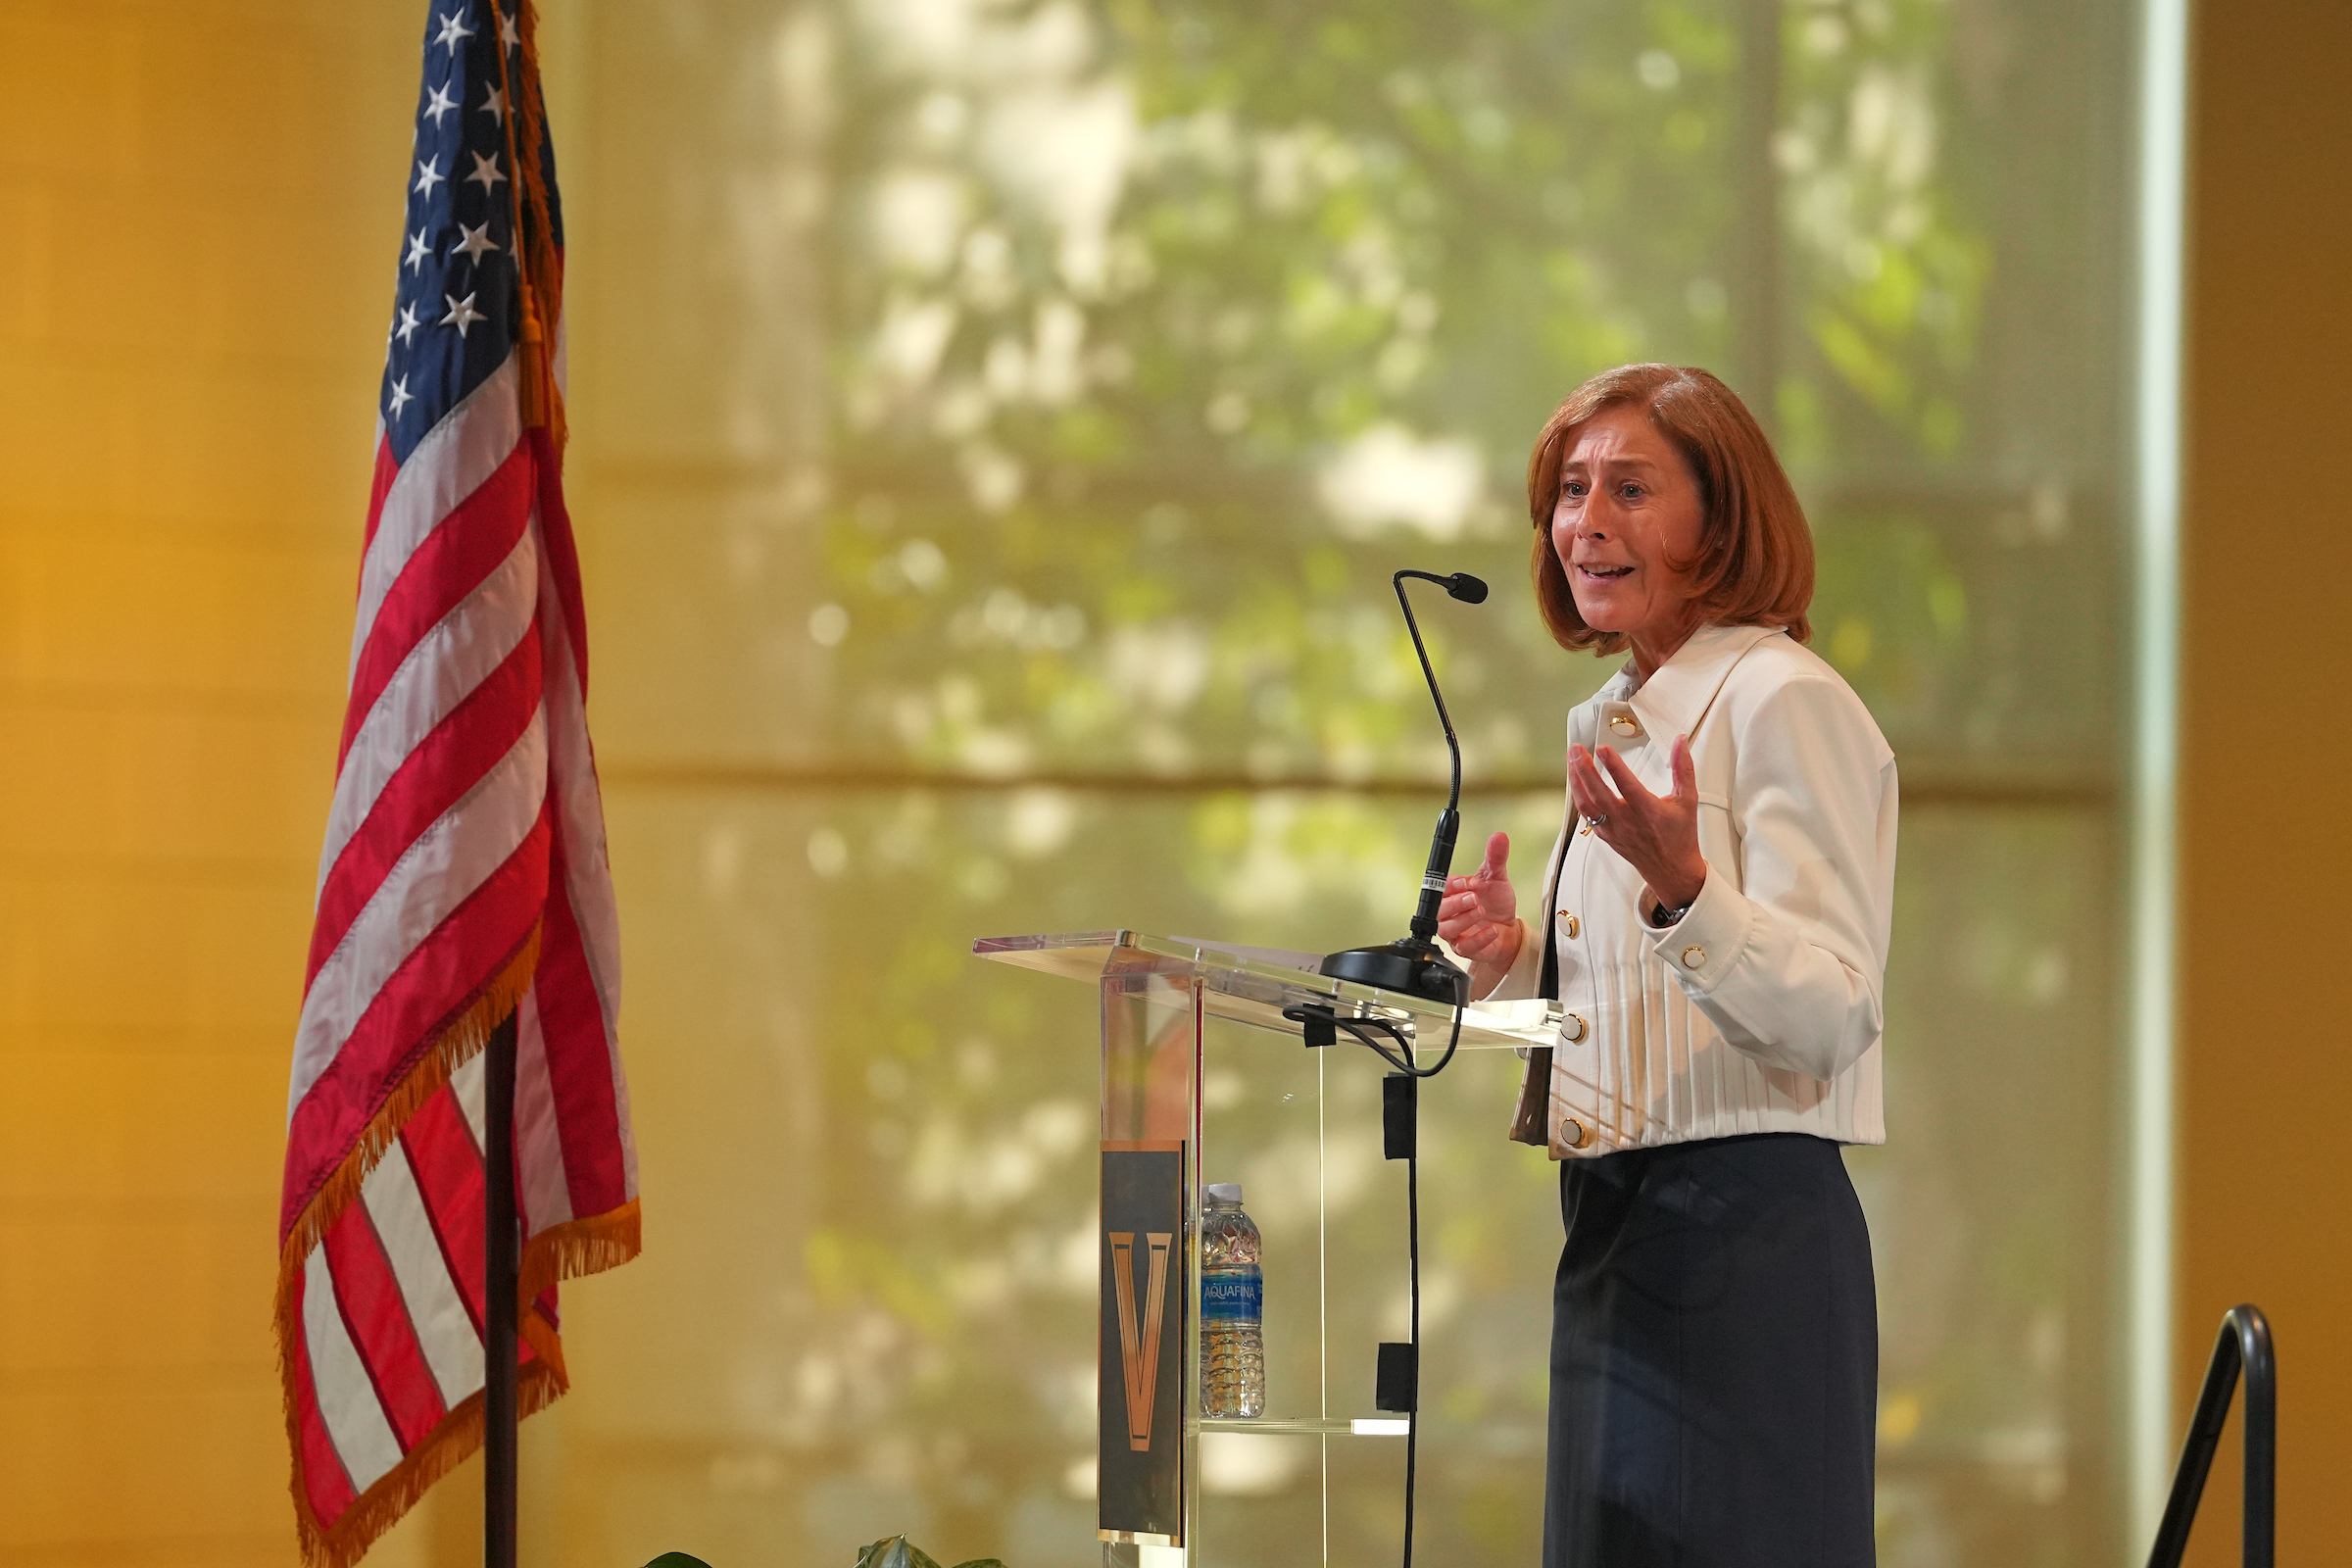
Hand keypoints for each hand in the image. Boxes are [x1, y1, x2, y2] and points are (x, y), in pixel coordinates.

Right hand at [1438, 830, 1521, 993]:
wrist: (1510, 929)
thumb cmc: (1496, 904)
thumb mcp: (1496, 877)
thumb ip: (1495, 857)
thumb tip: (1499, 836)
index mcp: (1452, 894)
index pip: (1439, 889)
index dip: (1450, 886)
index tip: (1465, 882)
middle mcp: (1449, 914)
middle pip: (1438, 910)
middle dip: (1455, 903)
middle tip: (1473, 897)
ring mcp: (1456, 932)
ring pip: (1446, 929)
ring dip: (1463, 920)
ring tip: (1480, 910)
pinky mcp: (1465, 949)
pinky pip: (1465, 947)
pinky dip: (1479, 938)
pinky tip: (1492, 930)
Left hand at [1569, 734, 1707, 909]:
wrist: (1671, 869)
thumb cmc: (1679, 836)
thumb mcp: (1688, 800)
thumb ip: (1683, 768)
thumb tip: (1680, 742)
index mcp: (1649, 812)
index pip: (1628, 786)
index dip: (1614, 766)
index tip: (1603, 749)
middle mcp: (1628, 822)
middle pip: (1599, 794)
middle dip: (1584, 769)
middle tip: (1576, 749)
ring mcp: (1613, 830)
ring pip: (1587, 805)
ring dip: (1576, 781)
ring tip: (1571, 759)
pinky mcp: (1605, 835)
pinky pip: (1586, 815)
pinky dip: (1578, 796)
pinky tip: (1575, 780)